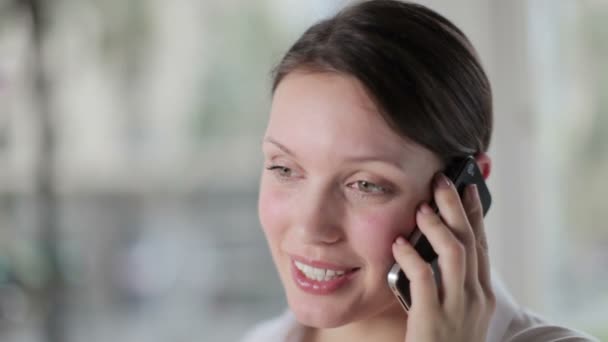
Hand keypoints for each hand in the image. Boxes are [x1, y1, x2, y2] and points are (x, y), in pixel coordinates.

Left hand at [392, 173, 495, 341]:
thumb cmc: (442, 341)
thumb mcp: (455, 309)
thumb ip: (448, 281)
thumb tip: (431, 245)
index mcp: (480, 292)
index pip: (480, 244)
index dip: (474, 213)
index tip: (466, 186)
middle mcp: (474, 297)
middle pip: (469, 241)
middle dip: (456, 207)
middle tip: (442, 180)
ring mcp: (457, 309)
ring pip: (455, 254)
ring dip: (438, 226)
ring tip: (422, 207)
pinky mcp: (433, 320)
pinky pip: (424, 280)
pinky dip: (412, 257)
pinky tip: (398, 244)